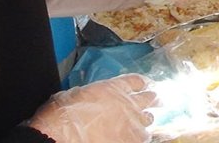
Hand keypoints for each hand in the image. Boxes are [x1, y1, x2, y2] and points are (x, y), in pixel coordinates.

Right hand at [28, 74, 155, 142]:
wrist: (63, 136)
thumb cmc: (64, 115)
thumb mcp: (75, 94)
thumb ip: (91, 94)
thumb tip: (90, 97)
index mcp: (114, 87)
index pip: (136, 81)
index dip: (142, 83)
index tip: (146, 85)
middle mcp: (128, 103)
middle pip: (149, 98)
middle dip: (152, 99)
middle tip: (155, 100)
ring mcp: (132, 124)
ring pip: (148, 120)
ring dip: (146, 120)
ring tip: (145, 122)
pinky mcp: (131, 141)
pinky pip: (143, 138)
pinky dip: (141, 137)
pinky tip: (137, 137)